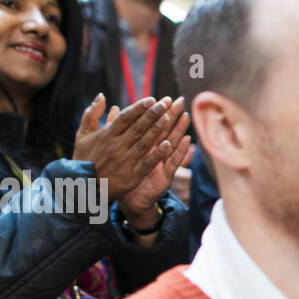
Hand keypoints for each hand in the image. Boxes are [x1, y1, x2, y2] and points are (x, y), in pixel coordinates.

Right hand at [73, 95, 181, 197]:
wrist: (83, 188)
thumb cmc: (84, 159)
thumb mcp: (82, 135)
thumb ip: (91, 114)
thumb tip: (101, 95)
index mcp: (106, 135)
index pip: (125, 117)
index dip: (139, 108)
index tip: (151, 99)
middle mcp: (116, 146)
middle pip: (137, 127)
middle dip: (152, 114)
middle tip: (165, 103)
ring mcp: (124, 161)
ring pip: (143, 143)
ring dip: (156, 130)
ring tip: (168, 118)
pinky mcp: (131, 176)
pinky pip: (146, 163)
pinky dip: (157, 154)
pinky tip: (168, 144)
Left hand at [119, 96, 192, 226]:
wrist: (125, 200)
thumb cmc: (120, 176)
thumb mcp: (116, 150)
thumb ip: (115, 130)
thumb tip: (112, 108)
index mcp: (142, 145)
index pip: (150, 125)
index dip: (156, 112)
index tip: (163, 98)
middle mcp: (153, 154)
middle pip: (164, 132)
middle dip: (171, 116)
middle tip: (179, 101)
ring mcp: (160, 165)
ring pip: (172, 144)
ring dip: (179, 130)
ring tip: (185, 116)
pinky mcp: (164, 177)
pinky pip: (172, 163)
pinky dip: (179, 152)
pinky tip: (186, 141)